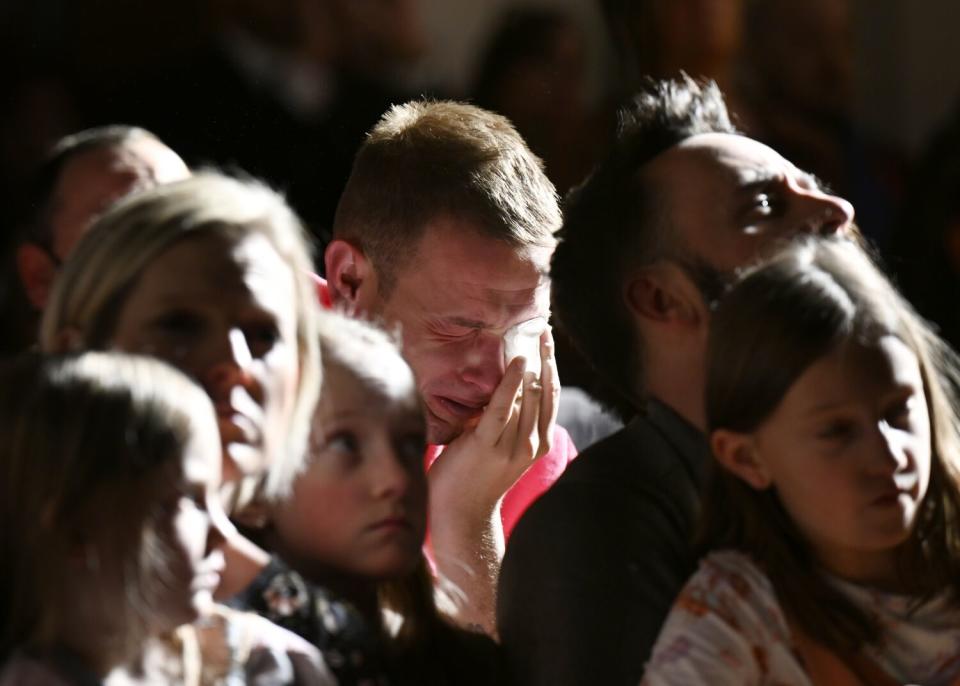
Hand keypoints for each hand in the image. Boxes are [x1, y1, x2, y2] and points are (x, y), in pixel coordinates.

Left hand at [428, 326, 558, 521]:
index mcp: (537, 443)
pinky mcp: (487, 445)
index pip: (551, 397)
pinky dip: (511, 383)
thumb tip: (504, 385)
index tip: (547, 343)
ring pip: (527, 397)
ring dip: (530, 365)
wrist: (460, 516)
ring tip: (529, 338)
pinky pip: (502, 407)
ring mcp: (511, 446)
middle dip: (545, 359)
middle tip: (542, 331)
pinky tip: (518, 363)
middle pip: (544, 392)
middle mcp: (531, 443)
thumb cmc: (474, 477)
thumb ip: (506, 420)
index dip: (551, 368)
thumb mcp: (500, 447)